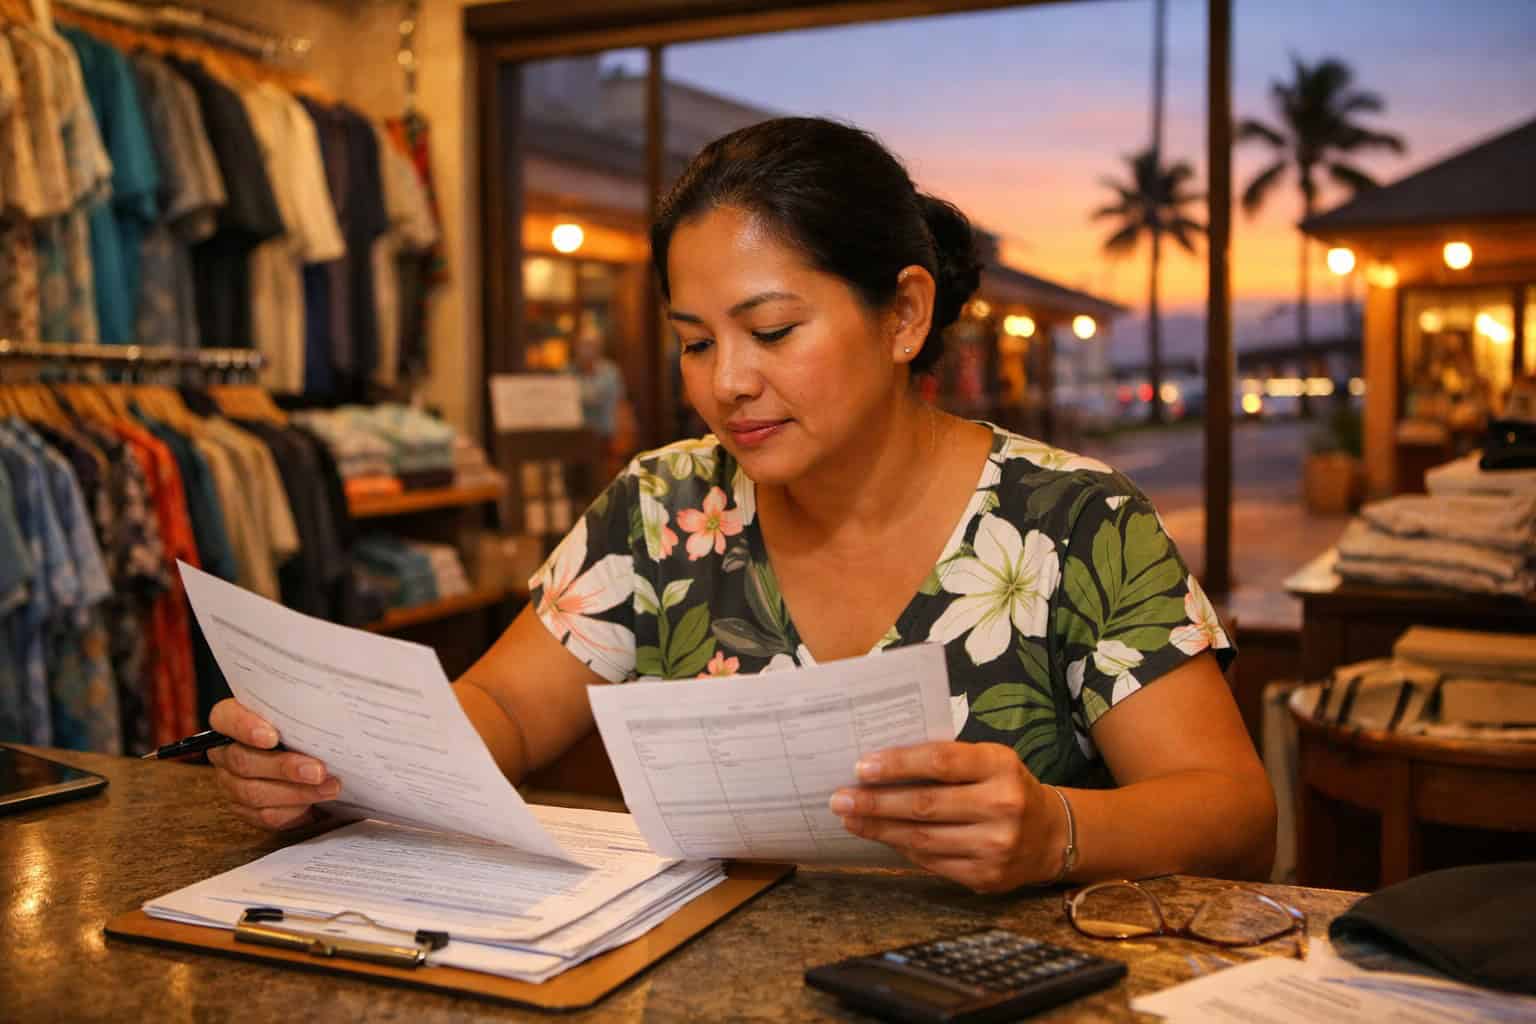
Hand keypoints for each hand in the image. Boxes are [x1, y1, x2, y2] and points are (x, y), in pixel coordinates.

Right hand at [206, 699, 338, 830]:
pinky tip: (315, 805)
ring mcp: (231, 783)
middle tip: (318, 771)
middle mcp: (226, 752)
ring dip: (296, 793)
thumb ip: (301, 709)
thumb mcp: (295, 709)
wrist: (298, 752)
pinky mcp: (245, 808)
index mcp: (229, 719)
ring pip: (254, 793)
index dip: (244, 727)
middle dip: (284, 768)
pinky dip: (293, 812)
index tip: (272, 737)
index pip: (226, 718)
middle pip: (243, 762)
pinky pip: (265, 815)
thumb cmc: (296, 724)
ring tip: (329, 788)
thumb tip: (330, 709)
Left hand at [829, 741, 1063, 892]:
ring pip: (923, 839)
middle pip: (925, 805)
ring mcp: (996, 846)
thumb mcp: (988, 760)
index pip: (940, 762)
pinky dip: (901, 848)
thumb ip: (945, 760)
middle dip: (876, 802)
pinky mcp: (986, 877)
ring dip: (879, 828)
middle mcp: (1003, 806)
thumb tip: (880, 765)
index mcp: (1000, 765)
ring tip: (850, 818)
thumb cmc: (1005, 787)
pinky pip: (931, 862)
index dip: (898, 765)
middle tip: (839, 798)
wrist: (1050, 835)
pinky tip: (881, 836)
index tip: (861, 766)